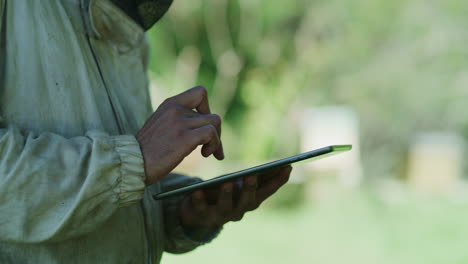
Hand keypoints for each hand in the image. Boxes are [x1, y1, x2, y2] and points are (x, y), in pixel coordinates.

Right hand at [136, 86, 223, 184]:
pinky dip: (214, 145)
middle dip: (216, 133)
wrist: (132, 163)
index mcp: (170, 104)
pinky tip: (205, 155)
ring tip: (207, 153)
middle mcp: (175, 109)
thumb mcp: (161, 125)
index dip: (207, 109)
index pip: (200, 92)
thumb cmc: (147, 151)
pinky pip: (211, 133)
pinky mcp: (185, 137)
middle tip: (210, 147)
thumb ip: (177, 120)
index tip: (203, 125)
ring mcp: (180, 122)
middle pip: (211, 114)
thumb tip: (201, 125)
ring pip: (215, 122)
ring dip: (217, 140)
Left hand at [178, 166, 292, 228]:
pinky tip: (198, 191)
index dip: (279, 181)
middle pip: (248, 201)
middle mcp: (238, 211)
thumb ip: (257, 177)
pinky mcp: (202, 215)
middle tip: (252, 176)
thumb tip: (281, 165)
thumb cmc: (224, 192)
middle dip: (250, 188)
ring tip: (227, 183)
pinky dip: (199, 200)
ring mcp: (220, 215)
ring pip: (225, 207)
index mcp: (251, 201)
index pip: (268, 191)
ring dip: (227, 195)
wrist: (198, 212)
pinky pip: (201, 208)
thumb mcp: (240, 183)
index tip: (288, 167)